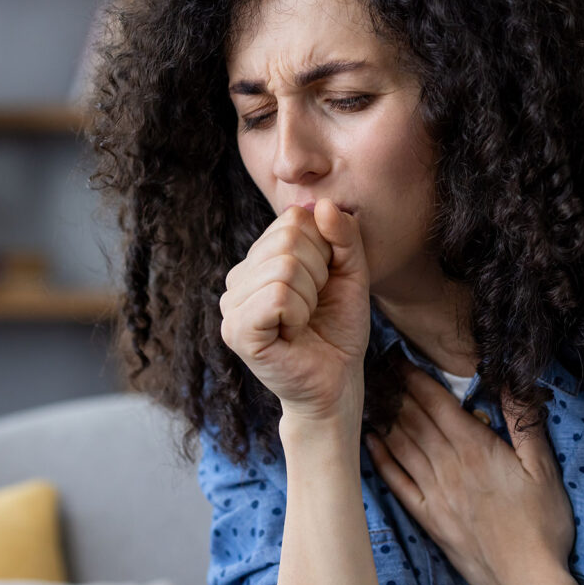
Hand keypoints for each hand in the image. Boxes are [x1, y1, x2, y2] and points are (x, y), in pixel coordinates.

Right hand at [219, 199, 369, 424]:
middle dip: (319, 273)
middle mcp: (238, 277)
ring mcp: (231, 304)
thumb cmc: (339, 328)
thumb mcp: (352, 271)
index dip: (325, 249)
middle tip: (315, 305)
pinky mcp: (236, 331)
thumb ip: (343, 235)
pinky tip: (294, 332)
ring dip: (311, 297)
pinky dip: (299, 313)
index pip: (294, 218)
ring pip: (284, 267)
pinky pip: (277, 296)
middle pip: (288, 238)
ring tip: (305, 320)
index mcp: (260, 258)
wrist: (337, 380)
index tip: (325, 282)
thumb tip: (322, 204)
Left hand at [365, 364, 575, 584]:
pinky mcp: (428, 518)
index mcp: (474, 448)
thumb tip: (511, 381)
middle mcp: (447, 466)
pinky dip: (381, 459)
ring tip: (372, 395)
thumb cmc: (542, 524)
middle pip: (413, 419)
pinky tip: (371, 442)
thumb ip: (524, 422)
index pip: (436, 403)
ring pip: (402, 445)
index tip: (399, 358)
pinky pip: (397, 482)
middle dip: (396, 390)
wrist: (527, 584)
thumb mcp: (545, 468)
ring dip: (385, 418)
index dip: (415, 377)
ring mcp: (433, 493)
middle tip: (379, 367)